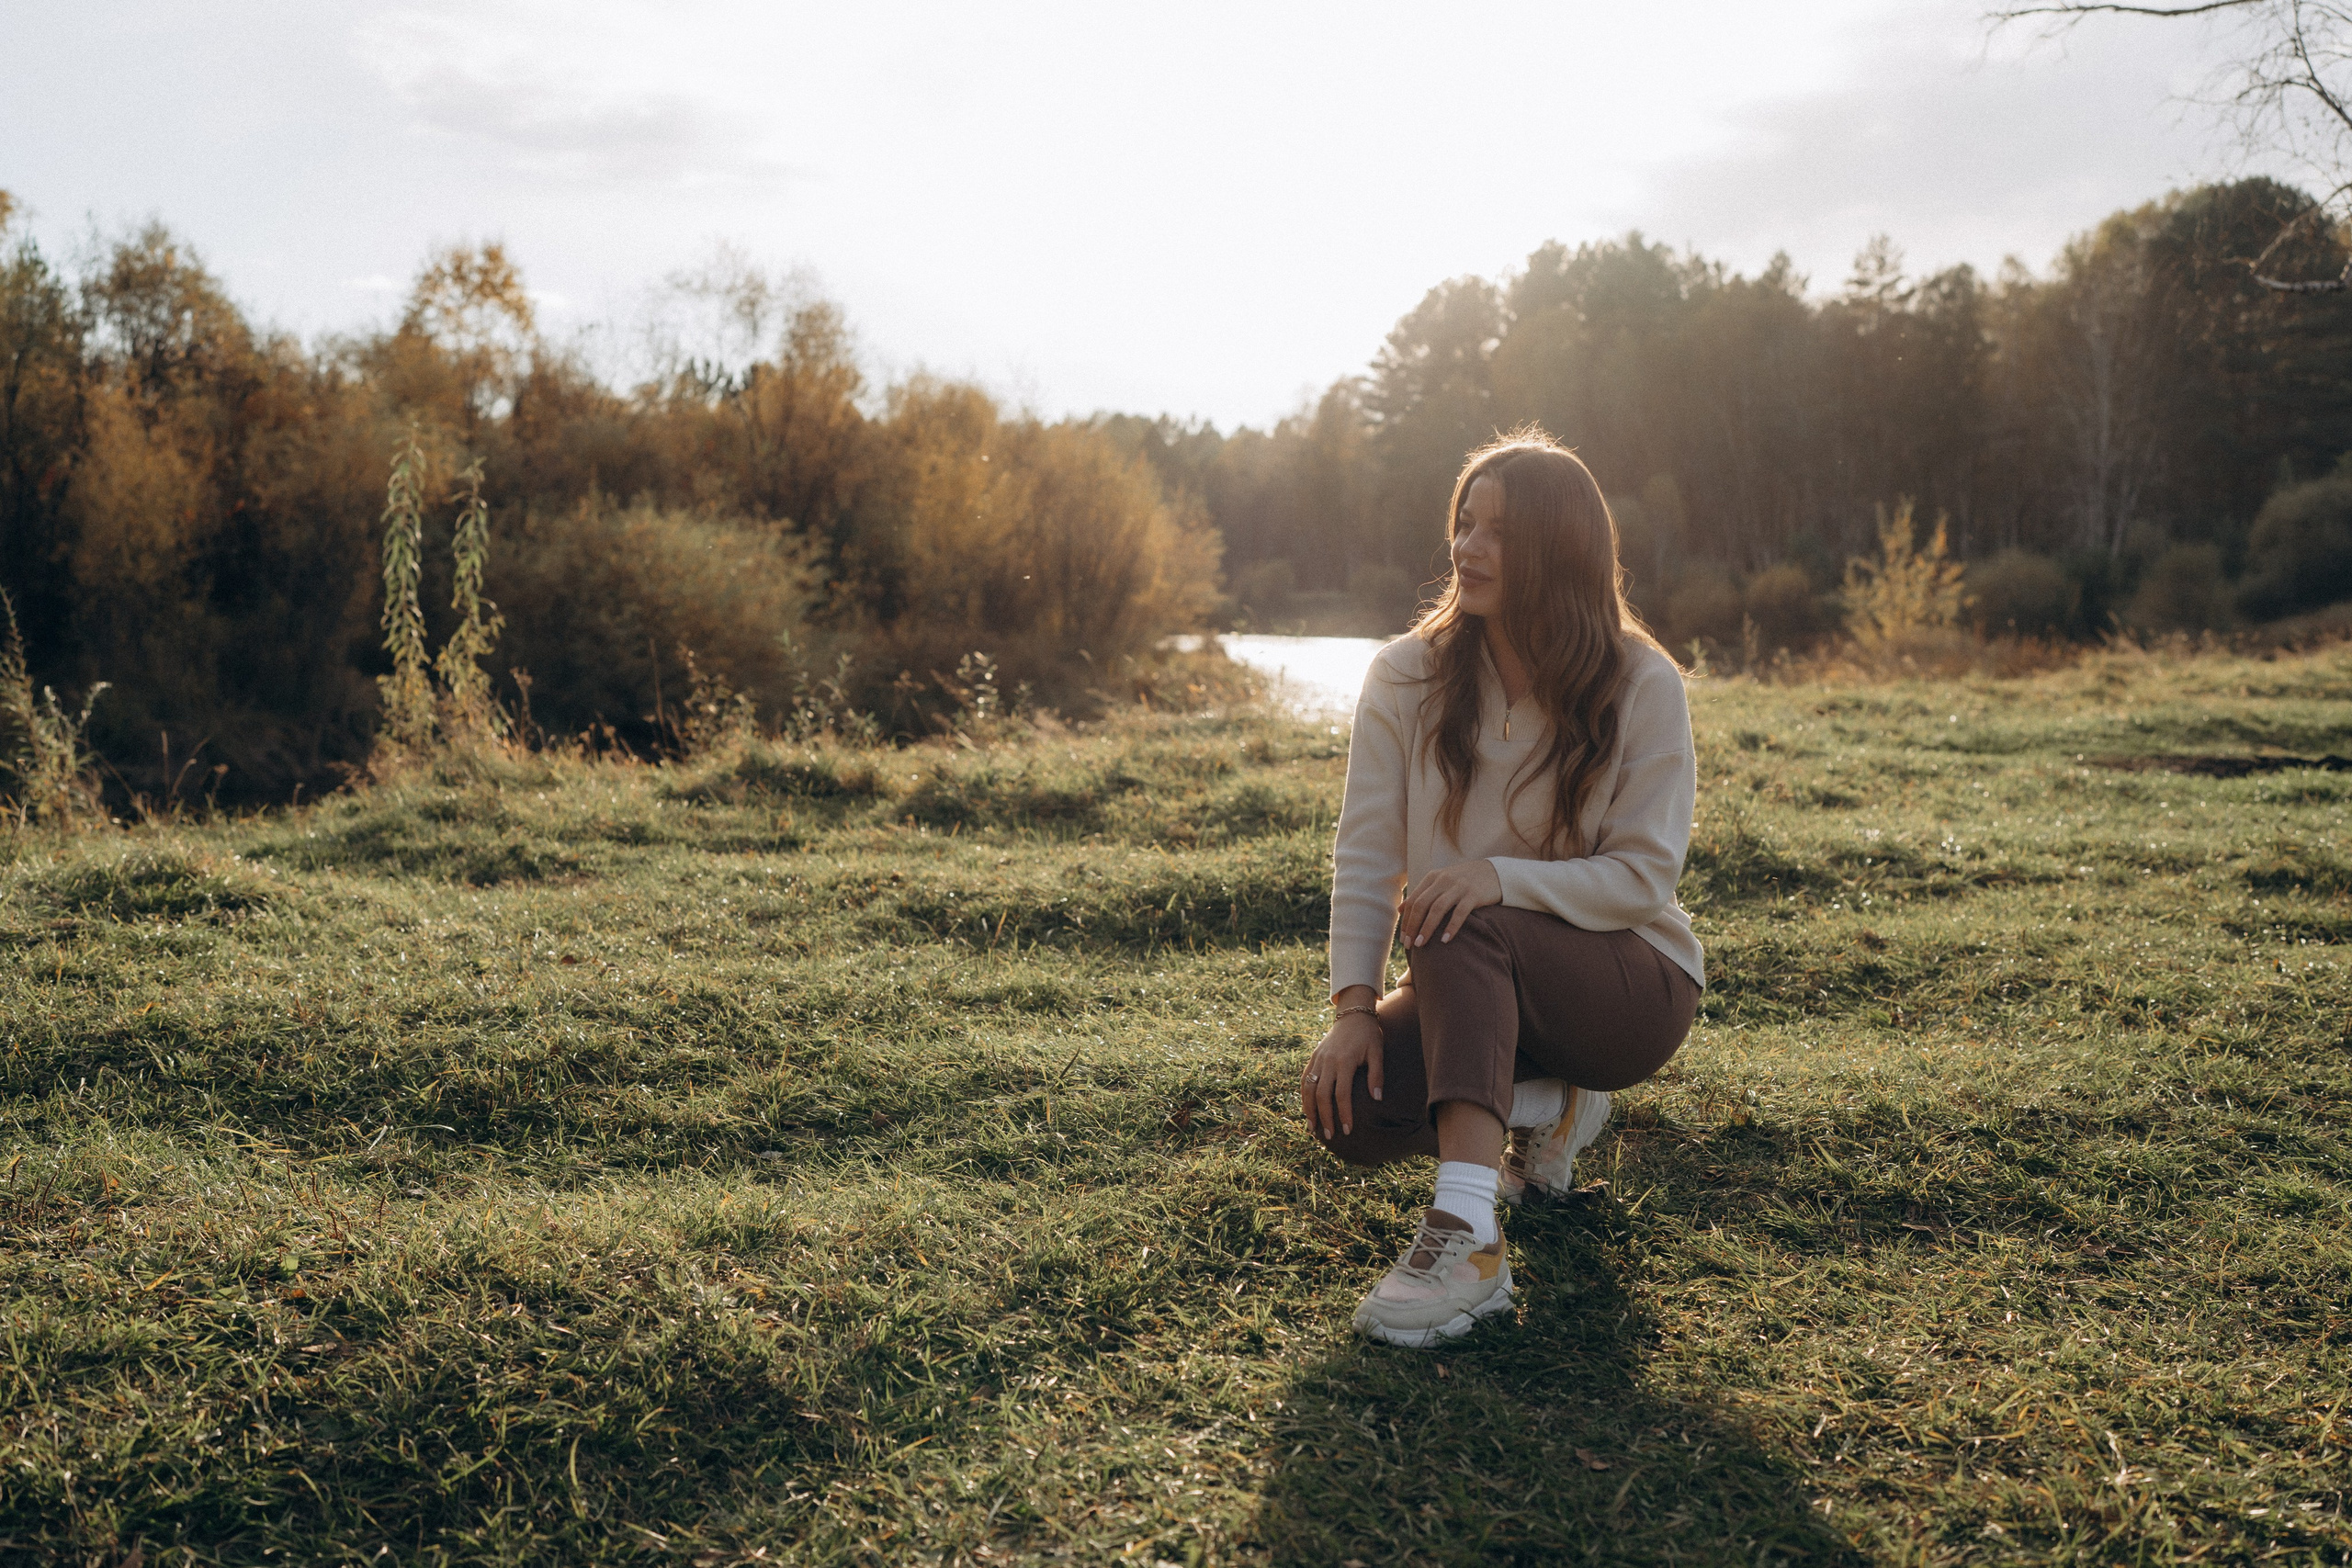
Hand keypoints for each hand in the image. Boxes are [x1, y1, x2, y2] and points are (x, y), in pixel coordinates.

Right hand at [1301, 1005, 1382, 1141]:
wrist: (1352, 1014)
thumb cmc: (1368, 1034)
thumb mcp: (1377, 1052)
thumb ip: (1376, 1075)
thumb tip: (1377, 1099)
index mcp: (1344, 1061)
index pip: (1341, 1094)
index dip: (1343, 1114)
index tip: (1347, 1130)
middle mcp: (1327, 1061)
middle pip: (1322, 1095)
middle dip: (1325, 1117)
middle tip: (1330, 1136)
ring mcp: (1318, 1059)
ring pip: (1308, 1089)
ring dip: (1309, 1110)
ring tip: (1313, 1128)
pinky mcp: (1313, 1057)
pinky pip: (1305, 1079)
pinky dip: (1304, 1095)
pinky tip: (1307, 1109)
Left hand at [1400, 858, 1501, 947]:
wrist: (1496, 873)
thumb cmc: (1465, 881)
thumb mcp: (1441, 882)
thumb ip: (1422, 894)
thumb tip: (1400, 910)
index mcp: (1432, 877)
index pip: (1413, 900)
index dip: (1406, 921)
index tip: (1403, 939)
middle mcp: (1443, 880)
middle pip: (1421, 905)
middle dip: (1413, 926)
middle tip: (1409, 945)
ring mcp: (1459, 886)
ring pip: (1437, 908)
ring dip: (1427, 928)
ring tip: (1421, 944)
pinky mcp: (1474, 894)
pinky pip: (1459, 913)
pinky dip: (1451, 927)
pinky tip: (1445, 940)